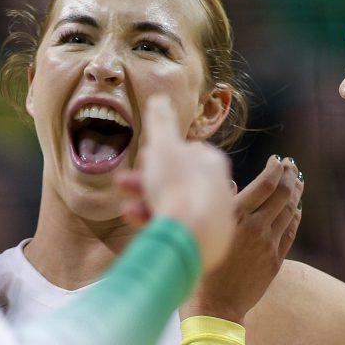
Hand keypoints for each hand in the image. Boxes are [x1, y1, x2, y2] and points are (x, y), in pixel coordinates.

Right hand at [117, 95, 234, 272]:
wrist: (189, 237)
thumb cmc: (177, 187)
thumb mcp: (162, 147)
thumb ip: (160, 122)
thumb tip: (160, 97)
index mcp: (214, 164)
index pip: (188, 152)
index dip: (162, 154)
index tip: (144, 157)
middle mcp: (220, 191)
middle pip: (179, 181)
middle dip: (147, 181)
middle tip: (124, 183)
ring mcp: (215, 221)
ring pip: (176, 207)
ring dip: (146, 204)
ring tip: (126, 209)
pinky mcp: (208, 246)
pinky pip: (179, 231)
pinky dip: (157, 225)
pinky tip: (140, 225)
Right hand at [181, 155, 301, 323]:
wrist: (214, 306)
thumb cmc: (199, 267)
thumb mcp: (203, 231)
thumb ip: (219, 206)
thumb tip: (230, 185)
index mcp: (235, 216)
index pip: (265, 184)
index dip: (275, 169)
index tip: (277, 159)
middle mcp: (255, 227)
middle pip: (282, 194)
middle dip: (289, 176)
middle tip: (291, 166)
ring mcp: (268, 244)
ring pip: (289, 212)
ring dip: (295, 194)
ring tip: (297, 182)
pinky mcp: (274, 261)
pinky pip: (290, 232)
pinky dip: (295, 217)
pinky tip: (296, 209)